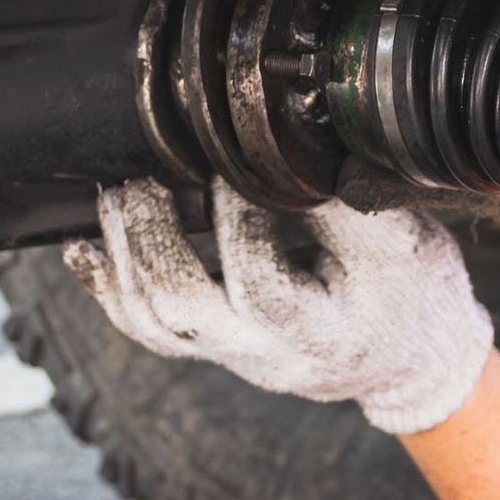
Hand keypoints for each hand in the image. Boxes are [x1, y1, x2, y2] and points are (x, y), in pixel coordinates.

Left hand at [63, 178, 492, 433]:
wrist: (413, 359)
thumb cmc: (414, 294)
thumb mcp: (402, 244)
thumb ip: (346, 200)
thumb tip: (288, 140)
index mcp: (319, 332)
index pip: (260, 283)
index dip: (236, 222)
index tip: (224, 158)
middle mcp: (264, 355)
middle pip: (182, 311)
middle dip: (148, 238)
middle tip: (138, 176)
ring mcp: (232, 357)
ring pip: (153, 325)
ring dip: (120, 258)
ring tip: (113, 196)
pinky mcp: (215, 347)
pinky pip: (148, 331)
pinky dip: (107, 289)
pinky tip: (84, 249)